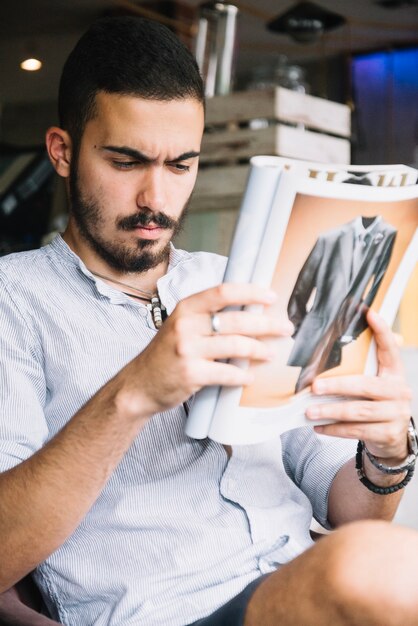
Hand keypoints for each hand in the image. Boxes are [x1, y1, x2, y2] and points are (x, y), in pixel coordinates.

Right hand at [121, 283, 293, 417]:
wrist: (139, 385)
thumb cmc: (166, 354)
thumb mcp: (181, 326)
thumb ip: (208, 318)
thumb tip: (249, 311)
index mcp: (186, 308)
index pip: (223, 292)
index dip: (251, 292)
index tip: (272, 296)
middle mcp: (186, 325)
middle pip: (236, 320)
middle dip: (266, 324)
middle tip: (285, 328)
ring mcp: (187, 350)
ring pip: (236, 345)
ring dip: (259, 350)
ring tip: (270, 353)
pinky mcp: (191, 374)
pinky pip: (227, 373)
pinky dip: (242, 376)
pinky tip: (250, 377)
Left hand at [306, 309, 411, 461]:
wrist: (392, 440)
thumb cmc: (375, 404)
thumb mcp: (374, 384)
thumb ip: (360, 369)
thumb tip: (326, 347)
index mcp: (395, 373)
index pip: (390, 349)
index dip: (382, 331)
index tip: (369, 313)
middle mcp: (400, 391)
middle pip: (365, 386)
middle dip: (337, 386)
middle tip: (314, 387)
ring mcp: (397, 414)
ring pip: (358, 411)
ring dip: (330, 411)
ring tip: (309, 411)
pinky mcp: (389, 434)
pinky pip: (357, 431)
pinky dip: (335, 429)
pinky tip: (318, 427)